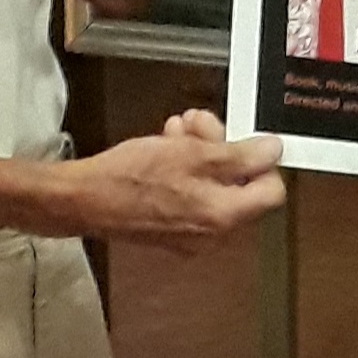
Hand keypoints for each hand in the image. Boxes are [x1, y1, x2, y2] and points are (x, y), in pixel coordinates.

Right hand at [57, 117, 285, 250]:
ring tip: (178, 129)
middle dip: (223, 146)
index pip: (271, 192)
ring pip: (213, 184)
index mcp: (223, 217)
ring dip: (200, 150)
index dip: (263, 160)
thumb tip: (274, 152)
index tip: (247, 138)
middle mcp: (212, 233)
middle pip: (239, 184)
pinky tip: (166, 144)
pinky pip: (192, 194)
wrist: (83, 198)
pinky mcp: (171, 227)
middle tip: (200, 124)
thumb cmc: (130, 178)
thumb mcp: (191, 153)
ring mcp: (191, 233)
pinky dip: (184, 167)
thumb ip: (240, 155)